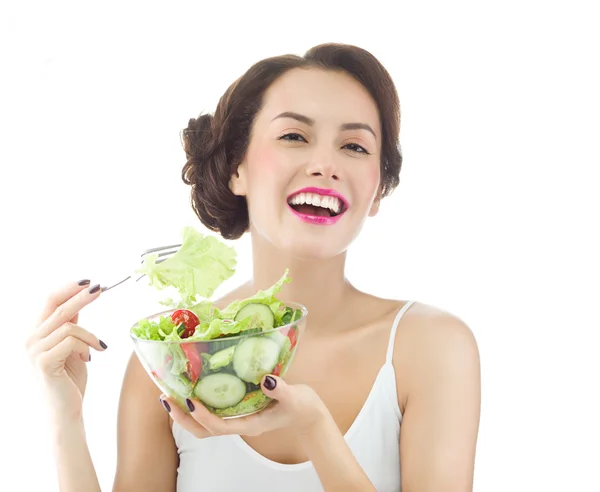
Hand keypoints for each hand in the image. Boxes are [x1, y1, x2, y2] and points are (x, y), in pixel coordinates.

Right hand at [26, 280, 107, 421]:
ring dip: (90, 335)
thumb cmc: (69, 379)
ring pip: (69, 326)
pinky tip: (90, 358)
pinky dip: (87, 346)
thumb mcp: (71, 345)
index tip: (88, 281)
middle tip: (99, 287)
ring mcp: (35, 351)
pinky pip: (71, 341)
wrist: (65, 410)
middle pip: (58, 308)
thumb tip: (80, 298)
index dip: (68, 289)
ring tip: (98, 347)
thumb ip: (70, 325)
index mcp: (36, 332)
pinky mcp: (44, 362)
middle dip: (81, 296)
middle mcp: (30, 339)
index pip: (49, 301)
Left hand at [160, 374, 327, 437]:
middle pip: (203, 431)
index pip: (219, 426)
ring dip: (184, 414)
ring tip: (170, 396)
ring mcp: (237, 420)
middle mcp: (239, 424)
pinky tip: (191, 390)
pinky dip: (197, 406)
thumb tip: (266, 380)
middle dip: (182, 418)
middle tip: (166, 399)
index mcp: (250, 424)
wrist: (307, 413)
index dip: (202, 416)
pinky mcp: (238, 412)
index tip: (189, 400)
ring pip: (204, 425)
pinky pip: (212, 414)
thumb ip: (280, 390)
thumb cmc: (301, 406)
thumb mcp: (294, 397)